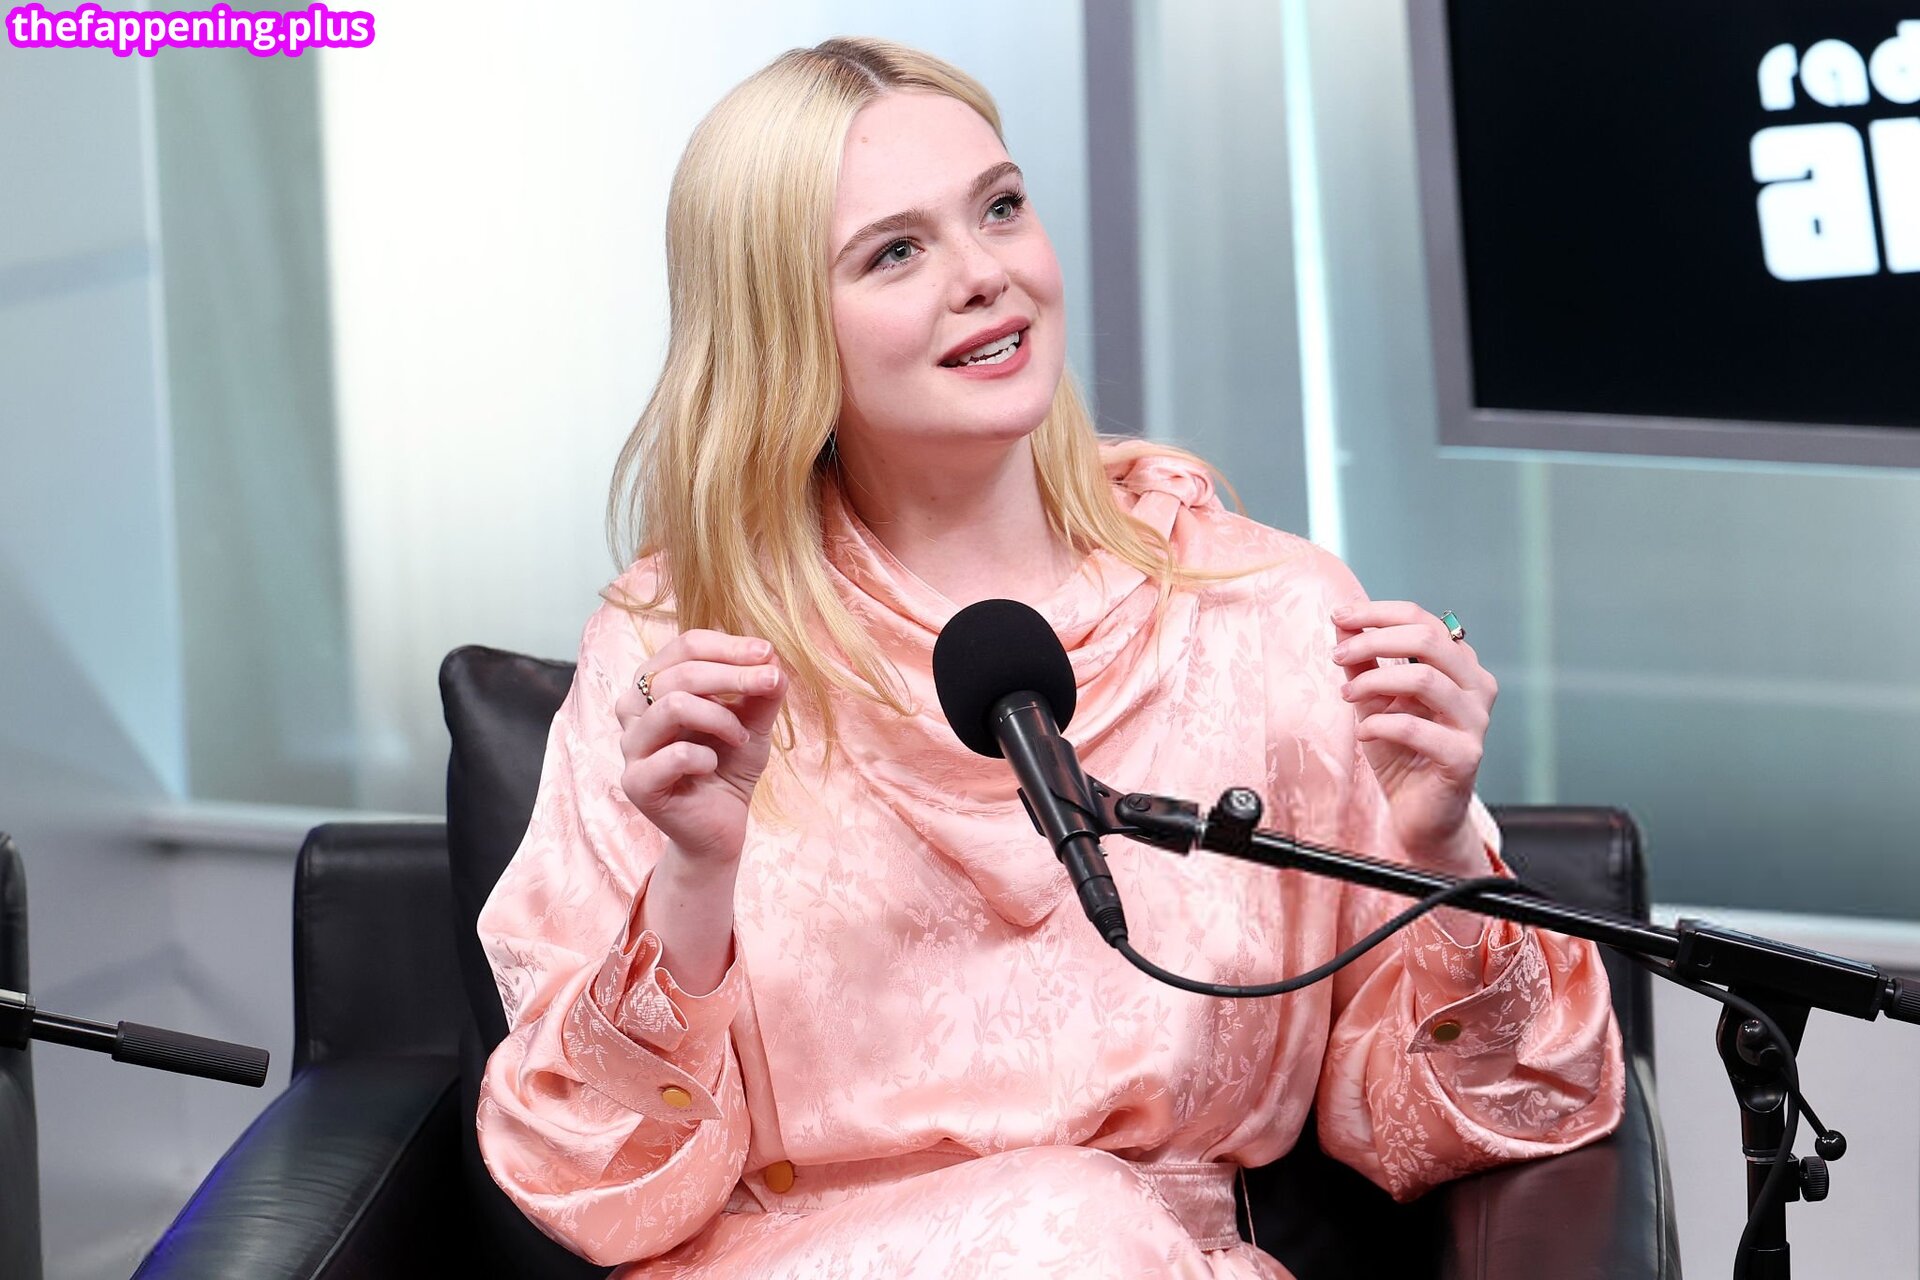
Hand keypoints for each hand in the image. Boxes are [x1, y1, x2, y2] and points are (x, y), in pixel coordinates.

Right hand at [615, 629, 787, 865]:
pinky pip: (675, 754)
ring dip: (720, 718)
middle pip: (680, 672)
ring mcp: (630, 746)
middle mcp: (634, 709)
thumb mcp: (754, 723)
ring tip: (741, 738)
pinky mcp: (636, 782)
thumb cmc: (729, 766)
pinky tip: (713, 767)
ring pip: (672, 705)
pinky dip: (706, 757)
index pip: (685, 646)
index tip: (767, 653)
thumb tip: (773, 659)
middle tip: (771, 683)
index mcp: (655, 684)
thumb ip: (761, 692)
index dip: (728, 646)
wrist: (721, 824)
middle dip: (733, 675)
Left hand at [1330, 599, 1497, 869]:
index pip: (1423, 620)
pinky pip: (1415, 728)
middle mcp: (1476, 687)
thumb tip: (1342, 619)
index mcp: (1459, 666)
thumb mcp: (1374, 699)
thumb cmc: (1401, 752)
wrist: (1418, 813)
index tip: (1340, 615)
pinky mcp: (1464, 756)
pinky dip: (1379, 725)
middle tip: (1337, 655)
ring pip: (1423, 679)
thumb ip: (1363, 661)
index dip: (1378, 613)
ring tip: (1347, 696)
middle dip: (1373, 640)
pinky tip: (1363, 733)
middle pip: (1427, 639)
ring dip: (1373, 682)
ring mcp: (1475, 722)